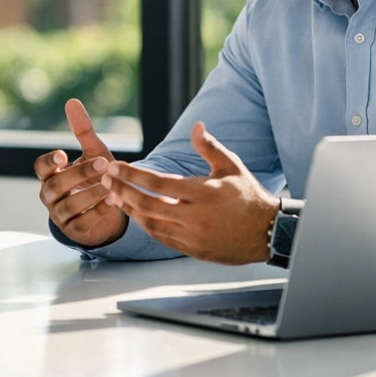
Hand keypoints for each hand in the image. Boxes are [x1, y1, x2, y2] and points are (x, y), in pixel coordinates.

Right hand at [36, 99, 128, 247]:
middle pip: (55, 185)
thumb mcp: (93, 153)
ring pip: (69, 205)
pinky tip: (113, 201)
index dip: (49, 162)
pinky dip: (97, 212)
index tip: (63, 155)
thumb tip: (72, 101)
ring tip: (110, 186)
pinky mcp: (75, 231)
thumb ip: (82, 131)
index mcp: (51, 175)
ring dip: (90, 194)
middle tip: (102, 163)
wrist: (110, 209)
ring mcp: (61, 215)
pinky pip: (82, 223)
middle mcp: (51, 195)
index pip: (41, 168)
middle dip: (79, 174)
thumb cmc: (96, 177)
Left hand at [102, 121, 278, 264]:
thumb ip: (209, 147)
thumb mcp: (232, 166)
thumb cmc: (249, 196)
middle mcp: (195, 217)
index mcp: (202, 193)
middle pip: (147, 205)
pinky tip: (138, 216)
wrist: (269, 232)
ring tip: (116, 198)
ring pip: (151, 225)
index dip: (132, 174)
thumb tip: (196, 126)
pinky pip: (162, 239)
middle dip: (122, 191)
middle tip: (106, 181)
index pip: (157, 183)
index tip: (115, 167)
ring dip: (130, 211)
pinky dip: (146, 227)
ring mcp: (193, 237)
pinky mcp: (194, 250)